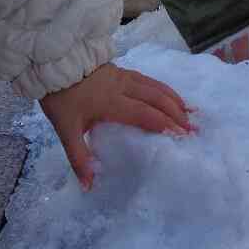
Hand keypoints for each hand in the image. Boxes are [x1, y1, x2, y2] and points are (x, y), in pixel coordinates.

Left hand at [38, 63, 193, 189]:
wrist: (54, 63)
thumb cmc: (62, 97)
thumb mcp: (65, 129)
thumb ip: (79, 157)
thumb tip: (89, 185)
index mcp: (112, 102)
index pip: (145, 114)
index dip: (164, 124)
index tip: (182, 135)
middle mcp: (123, 87)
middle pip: (157, 99)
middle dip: (177, 114)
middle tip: (194, 129)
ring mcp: (124, 76)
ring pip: (155, 87)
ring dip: (174, 100)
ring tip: (191, 112)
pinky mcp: (121, 70)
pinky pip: (149, 80)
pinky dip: (164, 89)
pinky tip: (170, 95)